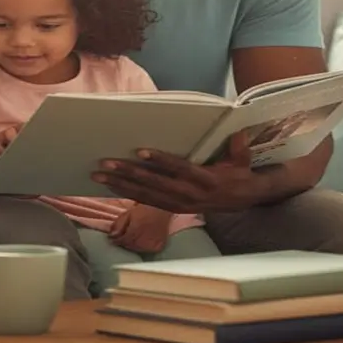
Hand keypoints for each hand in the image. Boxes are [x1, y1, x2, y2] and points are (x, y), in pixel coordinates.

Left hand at [91, 131, 264, 213]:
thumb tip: (239, 134)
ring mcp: (179, 204)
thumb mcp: (243, 162)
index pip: (180, 169)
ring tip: (99, 176)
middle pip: (155, 184)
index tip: (140, 151)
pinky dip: (127, 194)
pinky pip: (147, 201)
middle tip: (106, 164)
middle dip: (129, 174)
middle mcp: (190, 195)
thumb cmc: (239, 175)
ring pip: (146, 195)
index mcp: (206, 180)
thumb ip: (239, 149)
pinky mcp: (173, 209)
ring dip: (121, 186)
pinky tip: (110, 187)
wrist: (242, 201)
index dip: (161, 161)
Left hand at [109, 204, 173, 253]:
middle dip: (123, 243)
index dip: (116, 240)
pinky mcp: (158, 247)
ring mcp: (152, 244)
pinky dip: (142, 248)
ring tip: (129, 240)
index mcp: (135, 230)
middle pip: (129, 246)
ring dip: (132, 246)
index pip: (123, 240)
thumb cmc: (144, 210)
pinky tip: (140, 243)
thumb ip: (118, 225)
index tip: (112, 239)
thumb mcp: (128, 214)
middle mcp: (144, 239)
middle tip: (120, 239)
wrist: (161, 209)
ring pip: (137, 250)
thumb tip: (111, 236)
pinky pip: (147, 251)